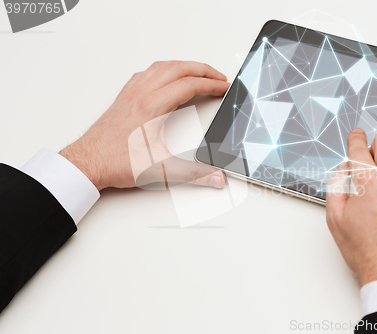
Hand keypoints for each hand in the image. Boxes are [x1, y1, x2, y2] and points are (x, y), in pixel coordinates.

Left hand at [59, 61, 229, 190]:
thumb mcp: (160, 170)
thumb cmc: (115, 162)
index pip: (189, 85)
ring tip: (198, 72)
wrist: (87, 163)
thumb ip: (192, 174)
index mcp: (152, 107)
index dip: (211, 85)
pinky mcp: (123, 98)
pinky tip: (165, 76)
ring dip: (184, 65)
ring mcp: (131, 94)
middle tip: (218, 77)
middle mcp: (141, 95)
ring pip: (162, 67)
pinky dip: (163, 69)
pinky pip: (146, 73)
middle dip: (203, 70)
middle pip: (178, 69)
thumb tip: (215, 176)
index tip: (223, 87)